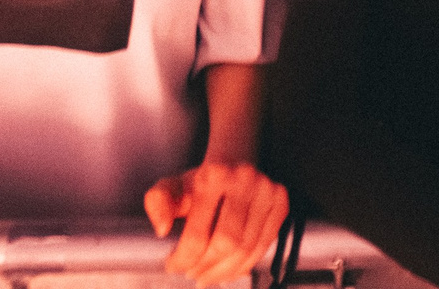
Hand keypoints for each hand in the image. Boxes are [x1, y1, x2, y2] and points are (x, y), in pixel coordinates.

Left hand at [146, 160, 288, 286]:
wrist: (233, 163)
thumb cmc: (198, 183)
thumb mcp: (170, 187)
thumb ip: (157, 202)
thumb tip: (162, 229)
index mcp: (213, 175)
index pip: (198, 233)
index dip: (184, 258)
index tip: (172, 266)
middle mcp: (244, 179)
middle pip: (226, 244)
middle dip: (206, 267)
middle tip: (192, 274)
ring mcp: (267, 189)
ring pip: (247, 249)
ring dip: (225, 272)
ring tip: (207, 276)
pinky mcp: (281, 202)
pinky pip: (264, 245)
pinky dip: (245, 265)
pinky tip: (229, 270)